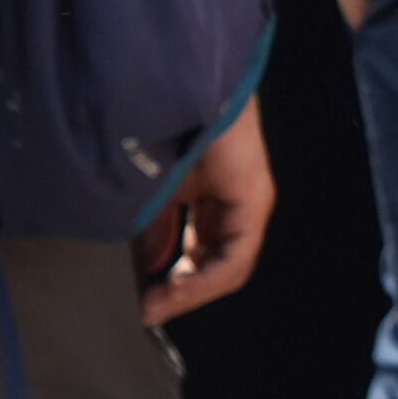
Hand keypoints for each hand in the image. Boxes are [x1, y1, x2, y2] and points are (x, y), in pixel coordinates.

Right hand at [137, 108, 276, 324]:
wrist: (181, 90)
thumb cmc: (167, 129)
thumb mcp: (153, 193)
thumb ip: (153, 232)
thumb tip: (149, 271)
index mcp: (212, 198)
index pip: (199, 255)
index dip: (173, 283)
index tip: (144, 302)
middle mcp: (235, 204)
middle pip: (214, 264)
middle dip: (181, 292)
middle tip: (150, 308)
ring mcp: (249, 202)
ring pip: (228, 265)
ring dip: (192, 291)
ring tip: (161, 303)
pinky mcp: (254, 199)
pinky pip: (236, 254)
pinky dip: (207, 277)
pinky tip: (179, 286)